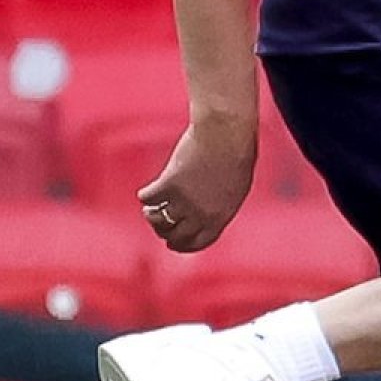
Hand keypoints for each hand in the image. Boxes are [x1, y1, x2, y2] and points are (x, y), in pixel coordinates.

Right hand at [138, 117, 255, 251]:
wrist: (226, 134)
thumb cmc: (235, 154)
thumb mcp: (234, 187)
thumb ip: (220, 205)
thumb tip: (204, 216)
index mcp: (221, 217)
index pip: (198, 243)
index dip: (183, 246)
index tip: (172, 244)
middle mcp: (202, 214)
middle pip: (175, 236)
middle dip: (165, 233)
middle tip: (158, 225)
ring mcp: (185, 201)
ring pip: (158, 221)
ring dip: (152, 216)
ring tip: (151, 209)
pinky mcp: (169, 185)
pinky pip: (148, 198)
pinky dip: (146, 195)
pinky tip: (148, 191)